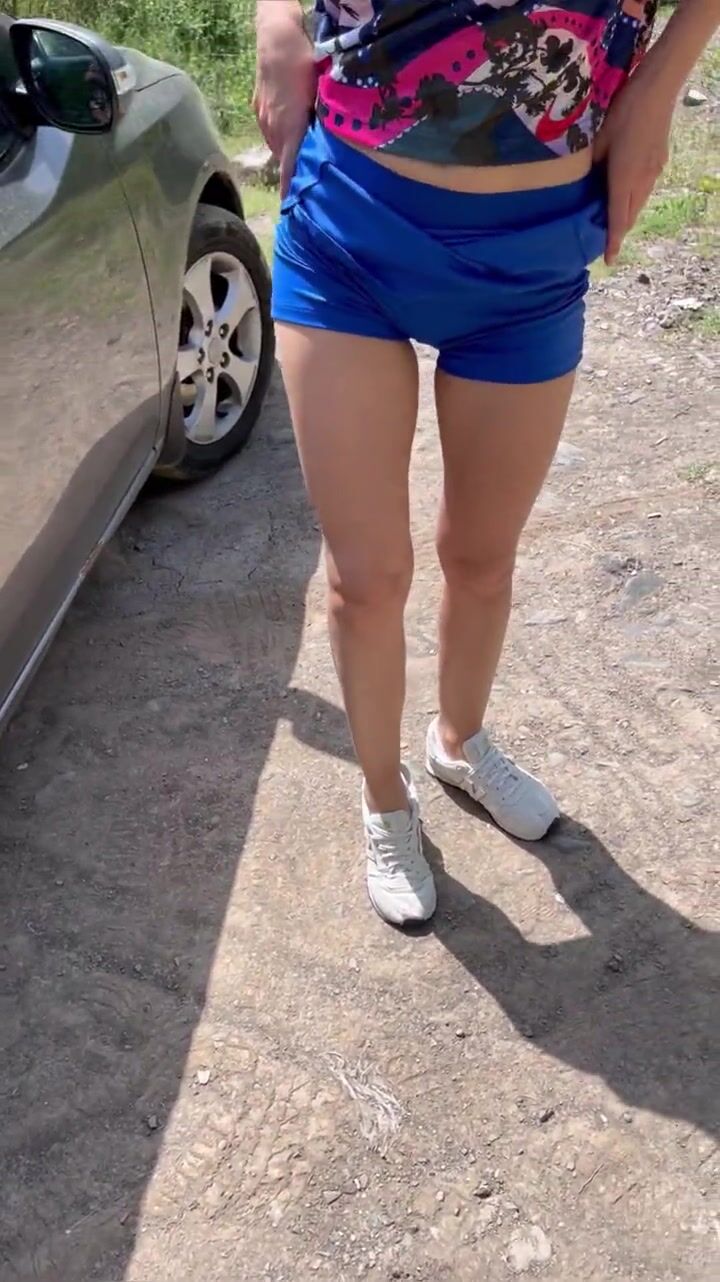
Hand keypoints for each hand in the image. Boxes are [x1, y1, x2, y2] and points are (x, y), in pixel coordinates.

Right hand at [254, 6, 315, 198]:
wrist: (276, 34)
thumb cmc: (304, 60)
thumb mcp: (320, 93)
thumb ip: (322, 122)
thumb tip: (329, 144)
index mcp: (290, 127)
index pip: (290, 168)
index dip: (291, 189)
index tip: (292, 209)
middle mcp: (273, 127)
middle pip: (285, 159)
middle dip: (295, 173)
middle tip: (309, 185)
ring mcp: (264, 117)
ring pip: (278, 145)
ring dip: (289, 153)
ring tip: (302, 162)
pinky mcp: (259, 107)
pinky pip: (272, 131)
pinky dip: (282, 137)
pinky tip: (292, 133)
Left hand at [593, 71, 672, 264]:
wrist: (657, 90)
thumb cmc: (624, 111)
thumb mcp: (598, 139)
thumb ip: (590, 165)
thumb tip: (582, 180)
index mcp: (624, 178)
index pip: (618, 219)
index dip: (613, 242)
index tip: (609, 261)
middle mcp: (642, 180)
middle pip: (630, 216)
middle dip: (618, 232)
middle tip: (604, 242)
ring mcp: (653, 172)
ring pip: (639, 203)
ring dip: (626, 215)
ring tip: (612, 222)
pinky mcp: (659, 162)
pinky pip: (645, 189)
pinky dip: (633, 199)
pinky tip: (624, 194)